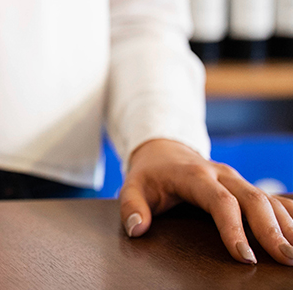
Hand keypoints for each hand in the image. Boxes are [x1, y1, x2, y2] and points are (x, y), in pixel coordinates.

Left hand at [119, 138, 292, 265]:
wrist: (164, 151)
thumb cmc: (150, 174)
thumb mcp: (132, 186)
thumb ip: (131, 206)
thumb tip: (137, 229)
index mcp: (195, 175)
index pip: (220, 201)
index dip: (234, 228)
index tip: (244, 256)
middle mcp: (222, 174)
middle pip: (254, 200)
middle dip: (271, 230)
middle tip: (285, 259)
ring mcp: (238, 179)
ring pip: (269, 199)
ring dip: (285, 225)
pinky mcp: (246, 186)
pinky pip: (273, 198)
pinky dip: (289, 215)